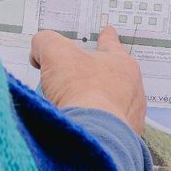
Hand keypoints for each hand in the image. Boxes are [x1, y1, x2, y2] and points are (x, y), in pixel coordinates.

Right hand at [30, 26, 145, 132]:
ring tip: (77, 107)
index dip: (105, 37)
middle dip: (94, 77)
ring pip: (112, 104)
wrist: (94, 134)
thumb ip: (46, 42)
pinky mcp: (124, 138)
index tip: (108, 32)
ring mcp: (130, 115)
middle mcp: (131, 89)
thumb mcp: (56, 53)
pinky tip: (82, 126)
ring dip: (96, 104)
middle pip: (111, 77)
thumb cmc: (84, 92)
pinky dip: (96, 125)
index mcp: (121, 64)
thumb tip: (39, 47)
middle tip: (77, 80)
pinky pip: (109, 128)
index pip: (111, 44)